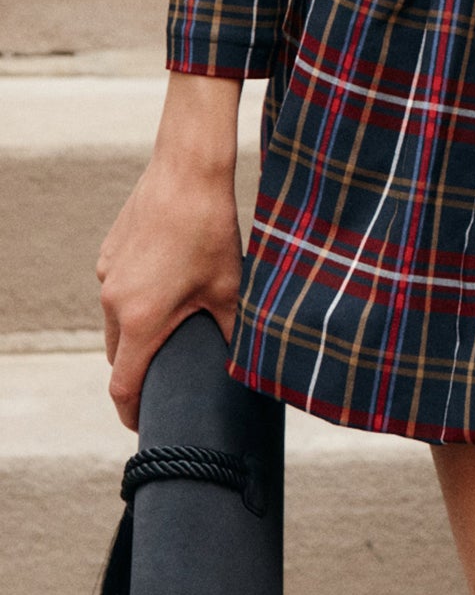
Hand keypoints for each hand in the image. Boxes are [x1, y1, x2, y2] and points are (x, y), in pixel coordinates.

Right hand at [96, 74, 244, 430]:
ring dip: (136, 332)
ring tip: (170, 326)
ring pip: (116, 321)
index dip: (132, 412)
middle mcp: (114, 302)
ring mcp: (107, 275)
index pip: (122, 386)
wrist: (187, 170)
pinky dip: (134, 298)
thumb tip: (246, 366)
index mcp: (141, 320)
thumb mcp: (230, 287)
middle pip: (118, 356)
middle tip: (167, 375)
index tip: (145, 424)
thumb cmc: (211, 230)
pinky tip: (166, 283)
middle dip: (138, 371)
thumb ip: (233, 333)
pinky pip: (117, 289)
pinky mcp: (109, 252)